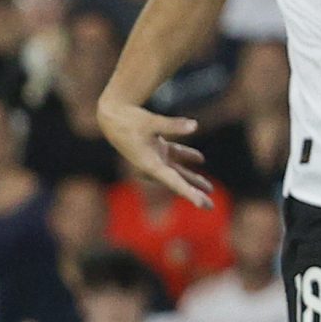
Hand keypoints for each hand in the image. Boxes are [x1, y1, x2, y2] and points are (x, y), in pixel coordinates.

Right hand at [99, 98, 213, 207]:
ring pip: (177, 171)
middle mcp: (152, 165)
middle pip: (176, 182)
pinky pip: (174, 156)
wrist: (110, 115)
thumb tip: (195, 126)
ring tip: (210, 189)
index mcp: (149, 164)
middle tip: (210, 206)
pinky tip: (200, 159)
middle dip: (193, 193)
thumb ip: (172, 125)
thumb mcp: (150, 122)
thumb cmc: (128, 120)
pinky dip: (187, 156)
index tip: (200, 203)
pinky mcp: (154, 148)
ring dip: (193, 179)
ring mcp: (154, 157)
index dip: (188, 192)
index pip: (173, 181)